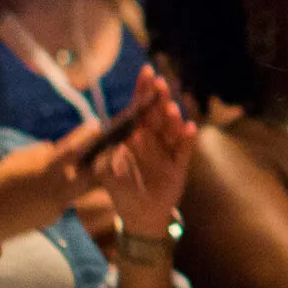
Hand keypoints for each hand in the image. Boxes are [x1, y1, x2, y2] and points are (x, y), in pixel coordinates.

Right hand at [0, 121, 103, 241]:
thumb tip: (55, 147)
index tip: (97, 125)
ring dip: (93, 174)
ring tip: (97, 162)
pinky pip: (72, 196)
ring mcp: (60, 203)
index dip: (86, 137)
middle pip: (90, 172)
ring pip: (86, 187)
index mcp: (44, 171)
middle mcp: (57, 188)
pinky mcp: (58, 213)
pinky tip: (74, 180)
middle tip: (109, 146)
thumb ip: (39, 152)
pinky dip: (75, 186)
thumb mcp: (15, 160)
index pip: (71, 151)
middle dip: (101, 158)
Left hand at [97, 67, 198, 234]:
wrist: (139, 215)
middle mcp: (154, 139)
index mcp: (136, 135)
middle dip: (158, 98)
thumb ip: (102, 154)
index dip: (143, 90)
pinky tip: (189, 128)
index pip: (139, 108)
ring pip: (172, 130)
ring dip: (172, 118)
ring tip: (170, 109)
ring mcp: (167, 152)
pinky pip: (184, 151)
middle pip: (158, 114)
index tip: (146, 72)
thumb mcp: (105, 171)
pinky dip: (187, 140)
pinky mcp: (178, 167)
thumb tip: (98, 135)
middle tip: (159, 83)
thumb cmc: (121, 190)